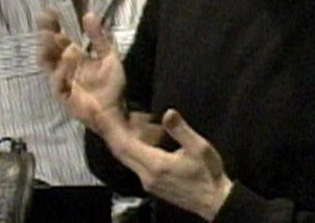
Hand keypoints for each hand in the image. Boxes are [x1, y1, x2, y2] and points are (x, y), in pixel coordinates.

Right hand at [38, 9, 126, 134]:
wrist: (116, 111)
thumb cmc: (111, 85)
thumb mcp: (108, 56)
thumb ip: (99, 38)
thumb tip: (89, 14)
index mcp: (75, 57)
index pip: (60, 38)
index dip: (54, 25)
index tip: (48, 11)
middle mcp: (65, 67)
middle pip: (50, 49)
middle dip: (46, 34)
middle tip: (43, 20)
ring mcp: (63, 82)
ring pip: (49, 65)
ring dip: (49, 51)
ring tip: (51, 36)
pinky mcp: (64, 96)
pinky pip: (58, 83)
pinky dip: (62, 72)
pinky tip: (68, 59)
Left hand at [105, 109, 233, 221]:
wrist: (213, 201)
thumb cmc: (208, 173)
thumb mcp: (199, 148)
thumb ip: (181, 130)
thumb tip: (167, 113)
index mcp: (156, 165)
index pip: (125, 145)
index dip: (112, 128)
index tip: (102, 114)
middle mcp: (146, 175)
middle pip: (120, 152)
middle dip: (109, 132)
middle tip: (100, 113)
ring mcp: (148, 181)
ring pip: (125, 159)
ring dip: (117, 141)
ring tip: (111, 123)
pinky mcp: (152, 184)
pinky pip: (132, 163)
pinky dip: (126, 149)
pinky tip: (129, 140)